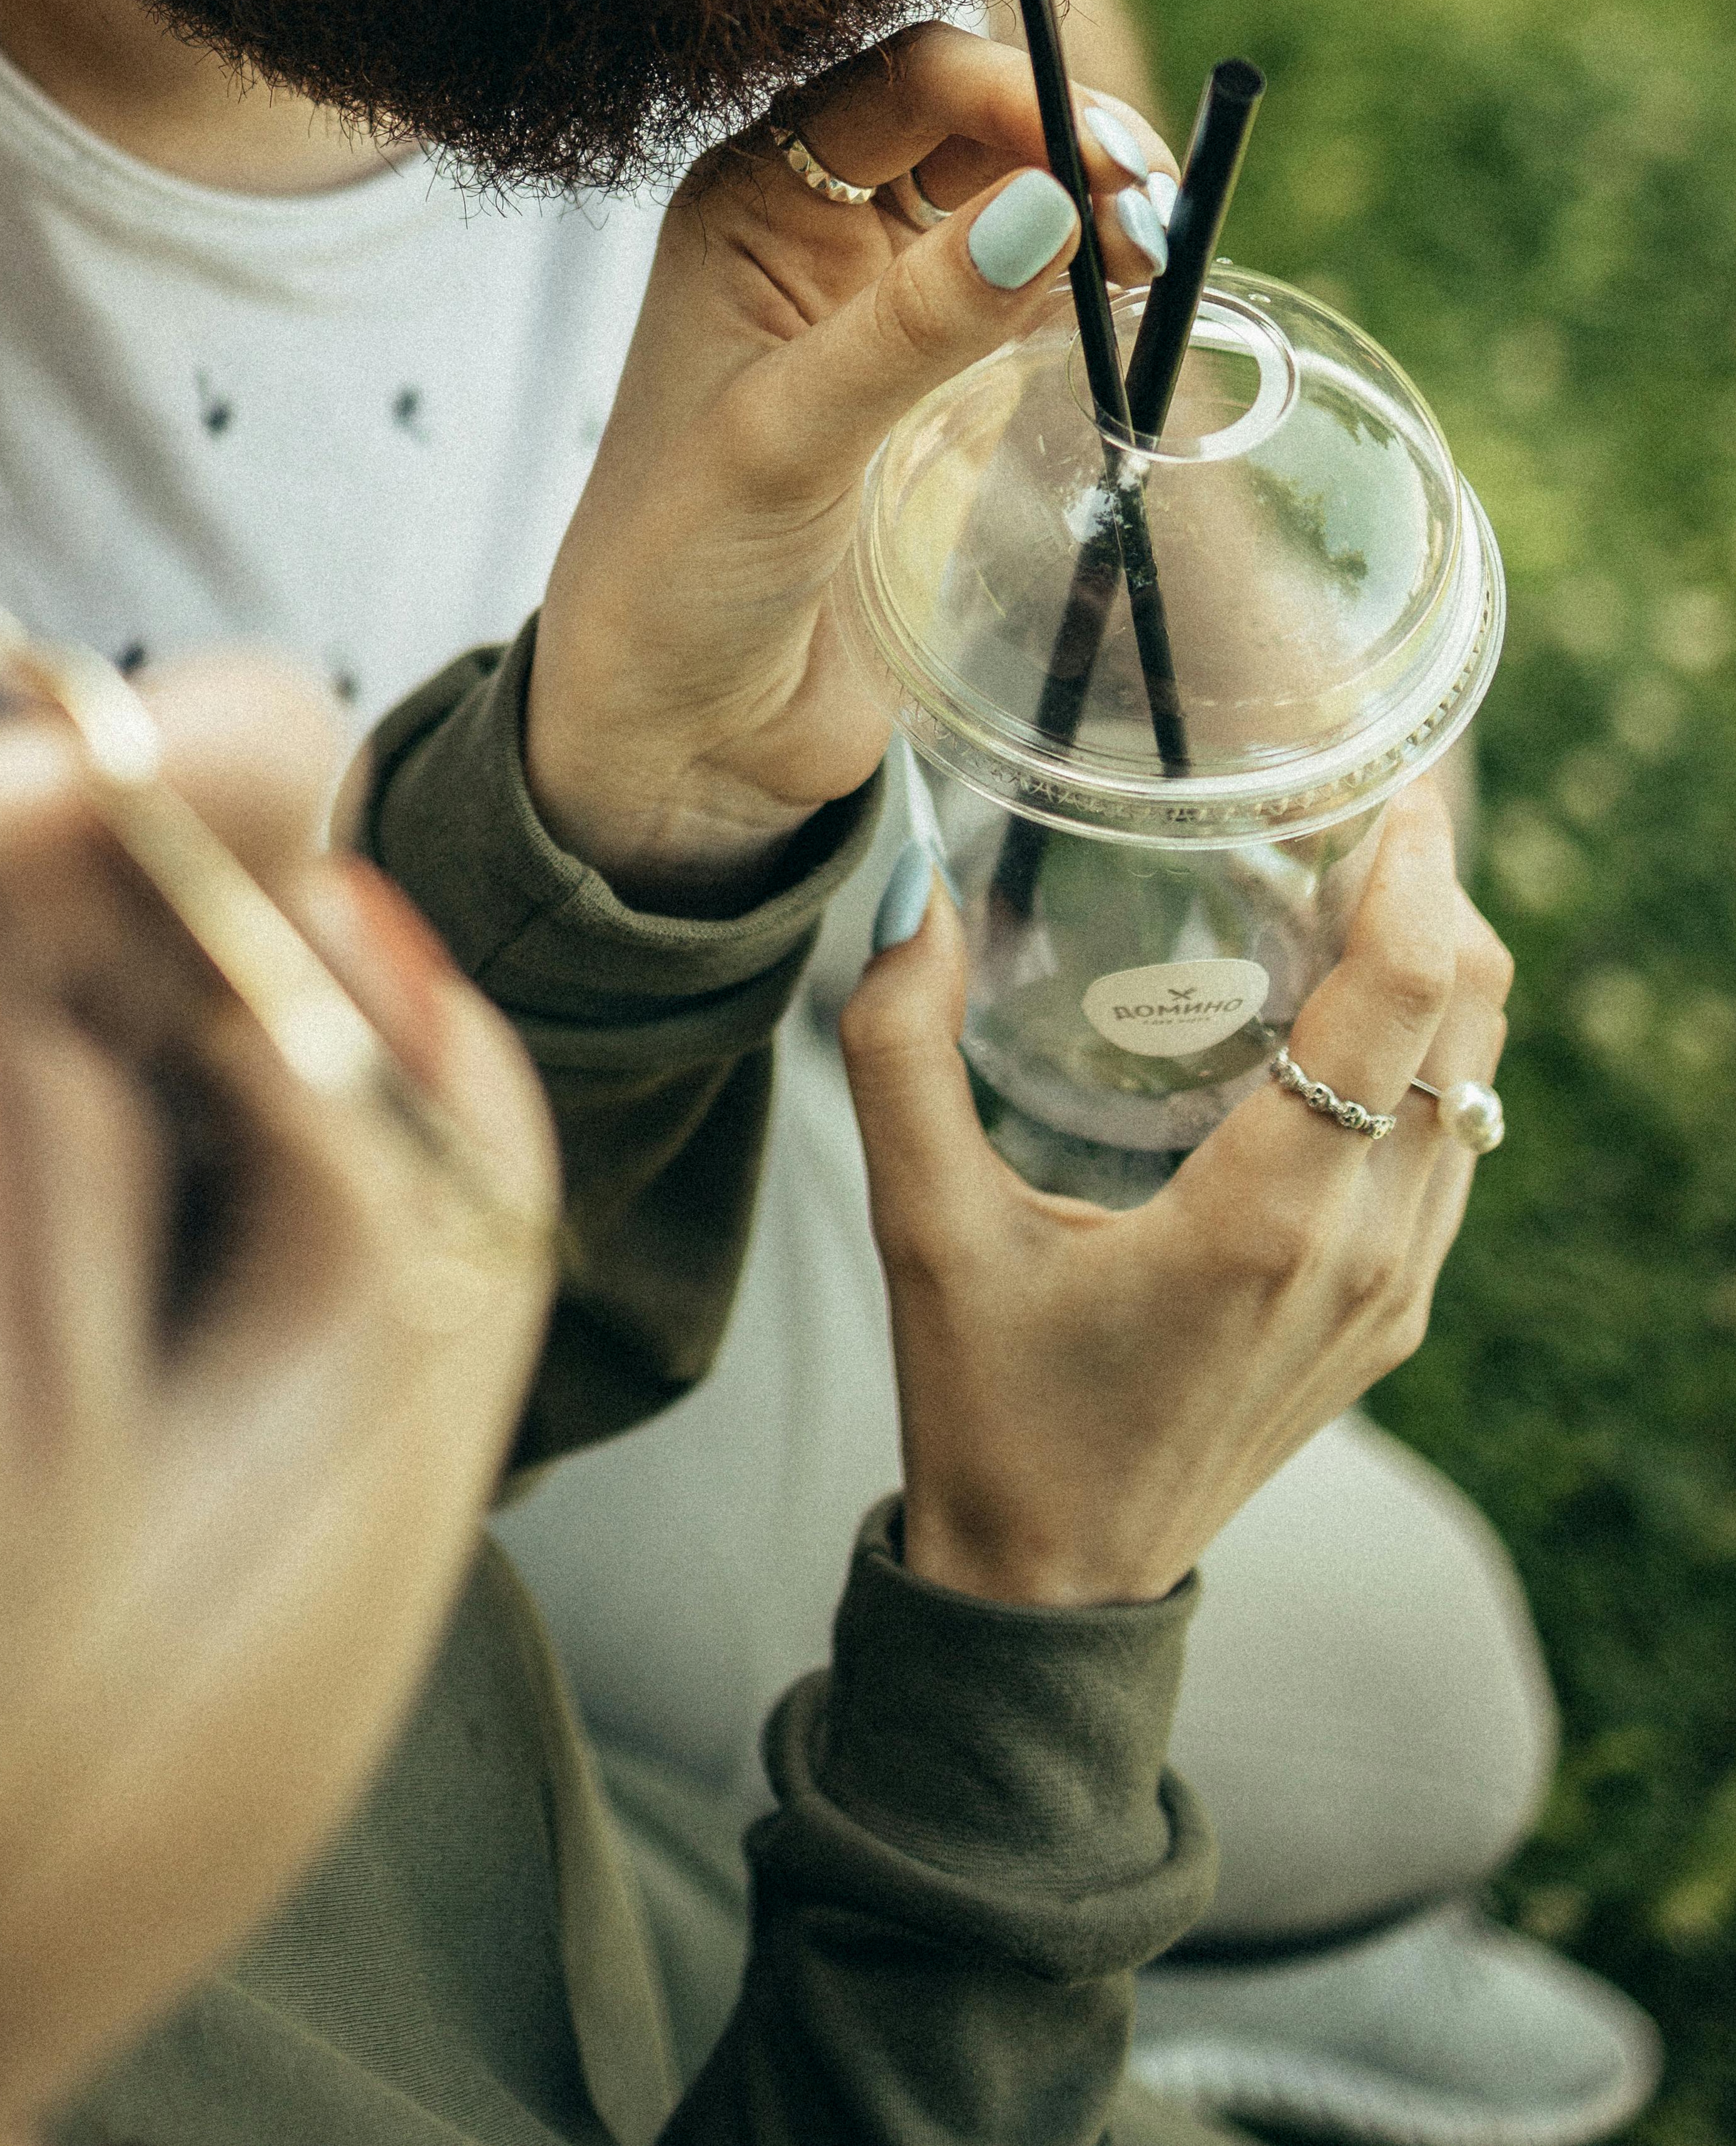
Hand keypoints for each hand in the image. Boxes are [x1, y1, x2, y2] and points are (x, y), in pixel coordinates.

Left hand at [525, 25, 1173, 900]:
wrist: (676, 730)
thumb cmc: (677, 571)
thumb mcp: (789, 436)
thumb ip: (915, 325)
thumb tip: (1050, 207)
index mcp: (749, 202)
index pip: (906, 81)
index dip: (1015, 92)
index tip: (1107, 159)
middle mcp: (811, 233)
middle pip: (974, 127)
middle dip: (1072, 146)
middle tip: (1157, 210)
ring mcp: (876, 310)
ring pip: (1013, 207)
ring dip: (1092, 213)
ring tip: (1158, 256)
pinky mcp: (930, 389)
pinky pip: (1027, 299)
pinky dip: (1086, 288)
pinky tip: (1129, 305)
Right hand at [842, 779, 1513, 1606]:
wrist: (1052, 1592)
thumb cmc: (985, 1407)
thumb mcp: (920, 1226)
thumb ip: (900, 1046)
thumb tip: (904, 882)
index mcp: (1265, 1221)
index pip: (1400, 1003)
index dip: (1415, 878)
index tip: (1389, 786)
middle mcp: (1361, 1253)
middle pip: (1471, 1022)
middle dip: (1440, 896)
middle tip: (1360, 801)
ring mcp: (1393, 1291)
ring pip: (1479, 1083)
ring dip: (1439, 972)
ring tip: (1352, 881)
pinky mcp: (1392, 1315)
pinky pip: (1453, 1147)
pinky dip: (1426, 1053)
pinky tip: (1339, 1009)